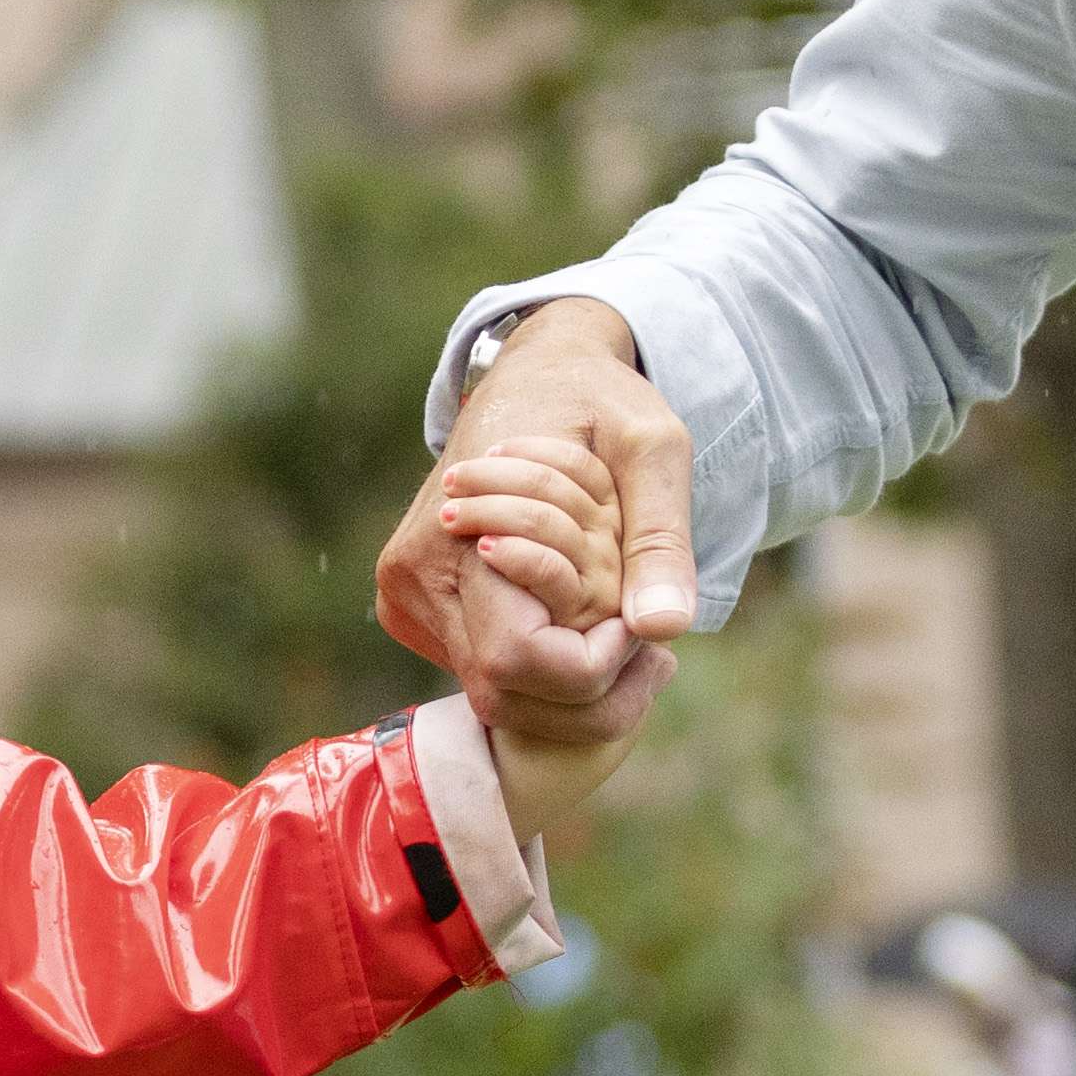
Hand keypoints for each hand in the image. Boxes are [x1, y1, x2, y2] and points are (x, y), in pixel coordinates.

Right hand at [392, 433, 672, 865]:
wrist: (535, 373)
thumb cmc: (598, 400)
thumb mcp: (651, 450)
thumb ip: (658, 538)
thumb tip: (665, 629)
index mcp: (455, 541)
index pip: (519, 658)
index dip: (592, 665)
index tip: (642, 629)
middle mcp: (415, 585)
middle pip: (507, 698)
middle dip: (593, 694)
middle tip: (657, 655)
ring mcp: (410, 606)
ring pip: (500, 701)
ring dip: (575, 690)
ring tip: (630, 636)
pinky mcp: (422, 617)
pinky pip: (493, 680)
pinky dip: (551, 675)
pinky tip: (590, 632)